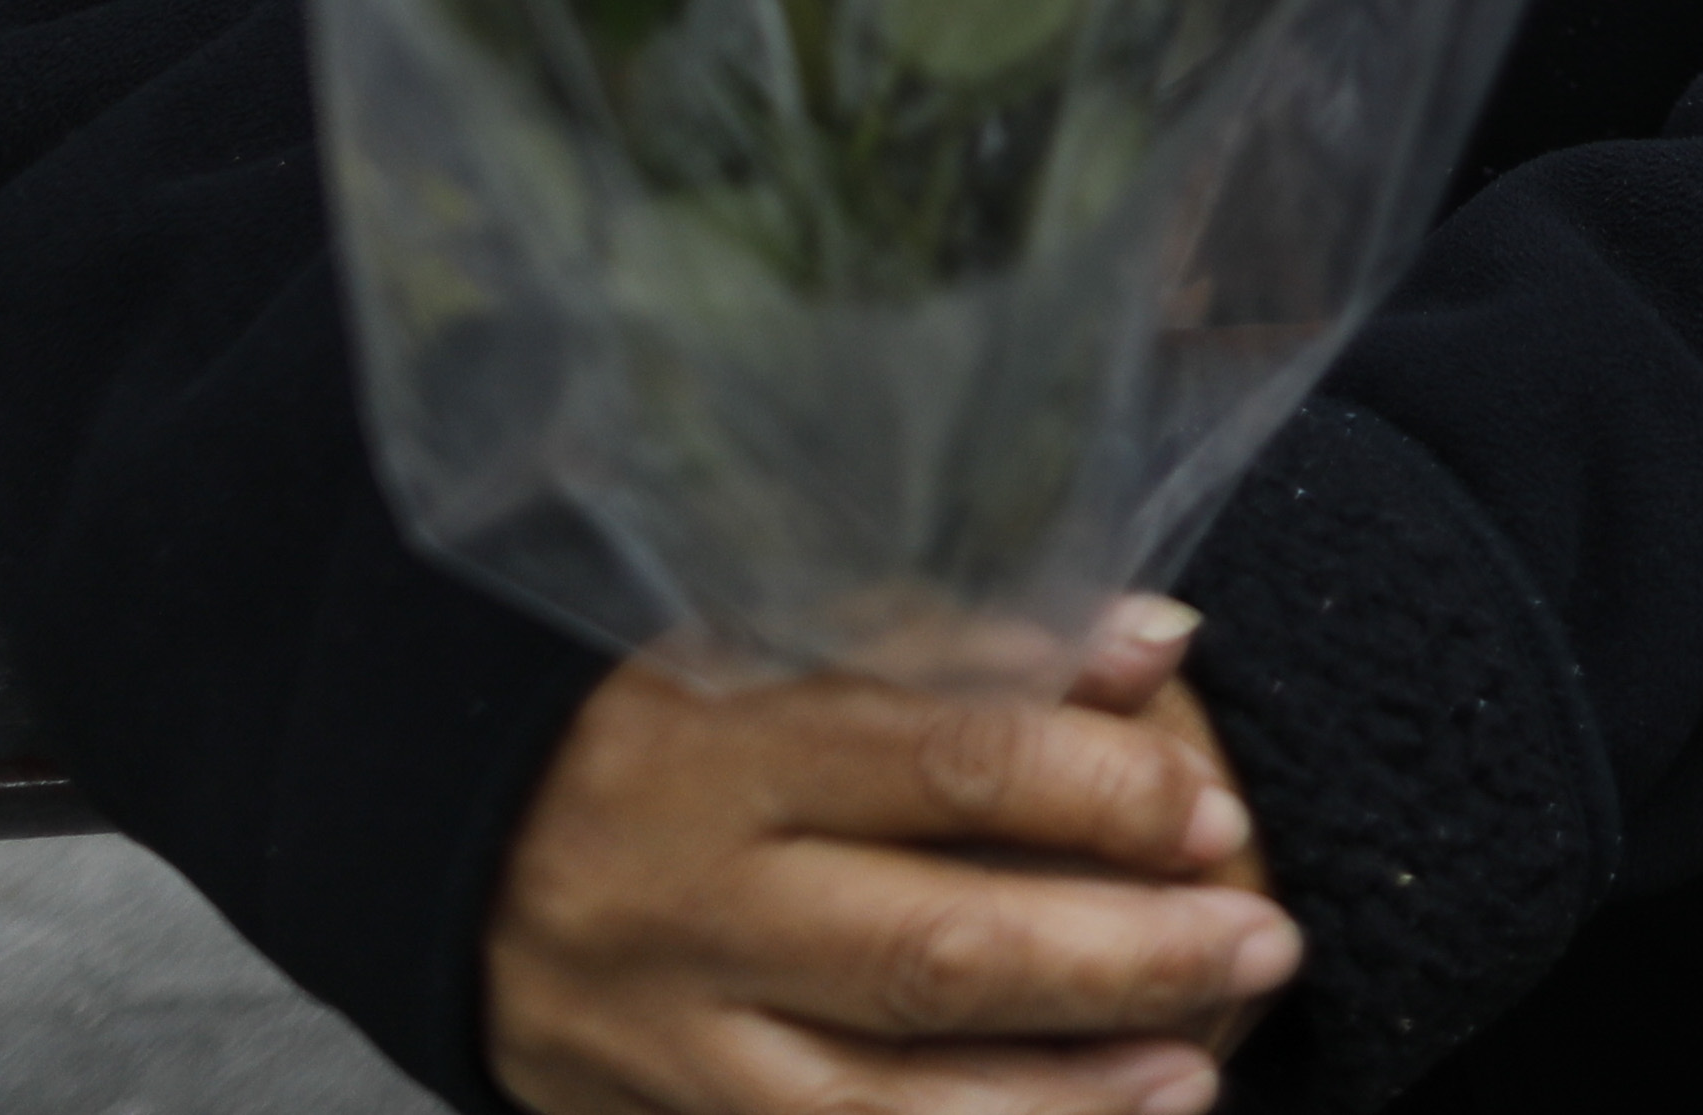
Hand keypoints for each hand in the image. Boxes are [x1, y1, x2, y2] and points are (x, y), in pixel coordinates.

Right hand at [486, 601, 1300, 1114]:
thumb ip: (962, 642)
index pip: (947, 763)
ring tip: (1193, 1081)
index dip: (1099, 787)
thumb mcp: (775, 635)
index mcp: (722, 740)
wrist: (440, 838)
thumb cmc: (650, 714)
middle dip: (1121, 957)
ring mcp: (664, 1035)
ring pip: (878, 1099)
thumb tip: (1153, 640)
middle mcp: (688, 900)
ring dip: (1058, 1099)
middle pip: (934, 948)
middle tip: (1262, 945)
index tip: (1212, 808)